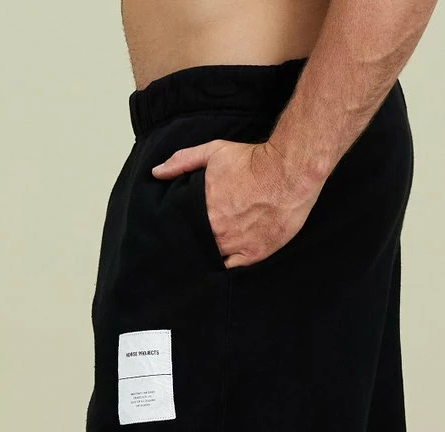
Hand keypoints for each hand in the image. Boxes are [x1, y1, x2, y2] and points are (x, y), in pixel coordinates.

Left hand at [152, 140, 321, 268]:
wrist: (288, 172)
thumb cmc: (252, 160)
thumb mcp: (213, 152)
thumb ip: (183, 162)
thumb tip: (156, 172)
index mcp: (203, 210)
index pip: (184, 228)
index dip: (182, 230)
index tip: (181, 229)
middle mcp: (218, 231)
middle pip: (198, 245)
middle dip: (195, 243)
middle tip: (196, 240)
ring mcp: (237, 245)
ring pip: (215, 257)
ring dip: (212, 254)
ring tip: (211, 249)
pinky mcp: (256, 253)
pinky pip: (235, 268)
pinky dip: (229, 264)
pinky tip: (227, 259)